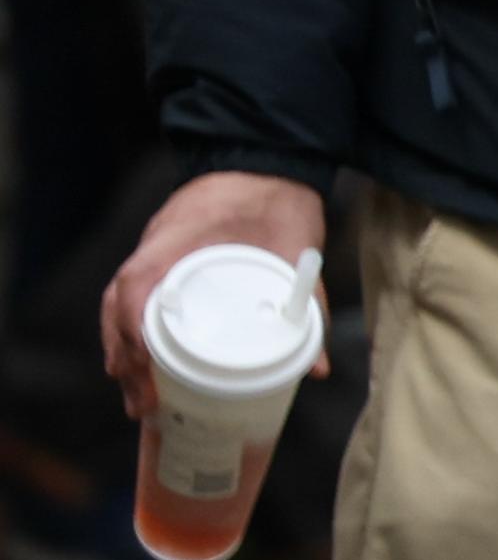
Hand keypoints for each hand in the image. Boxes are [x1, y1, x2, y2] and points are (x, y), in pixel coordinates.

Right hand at [102, 172, 328, 422]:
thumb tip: (317, 367)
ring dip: (122, 351)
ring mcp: (154, 247)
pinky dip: (129, 330)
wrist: (266, 153)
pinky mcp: (160, 252)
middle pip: (118, 306)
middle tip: (144, 406)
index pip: (136, 288)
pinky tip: (138, 363)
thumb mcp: (299, 245)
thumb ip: (309, 302)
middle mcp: (157, 244)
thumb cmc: (281, 197)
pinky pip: (130, 295)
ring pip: (118, 304)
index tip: (146, 374)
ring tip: (138, 397)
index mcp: (182, 237)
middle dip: (125, 360)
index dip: (134, 335)